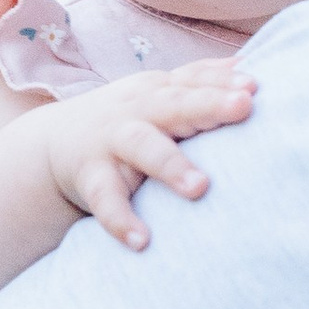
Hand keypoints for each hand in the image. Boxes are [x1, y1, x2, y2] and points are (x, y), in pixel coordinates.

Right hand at [40, 68, 256, 249]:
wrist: (53, 143)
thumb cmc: (128, 118)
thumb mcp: (158, 93)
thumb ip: (200, 82)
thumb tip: (249, 67)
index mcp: (159, 90)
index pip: (194, 80)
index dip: (223, 81)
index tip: (255, 87)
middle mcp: (138, 110)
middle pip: (175, 104)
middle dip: (209, 105)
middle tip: (244, 107)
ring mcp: (113, 142)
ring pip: (143, 147)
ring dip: (171, 165)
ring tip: (200, 187)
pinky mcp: (93, 178)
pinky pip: (106, 199)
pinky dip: (120, 219)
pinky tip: (141, 241)